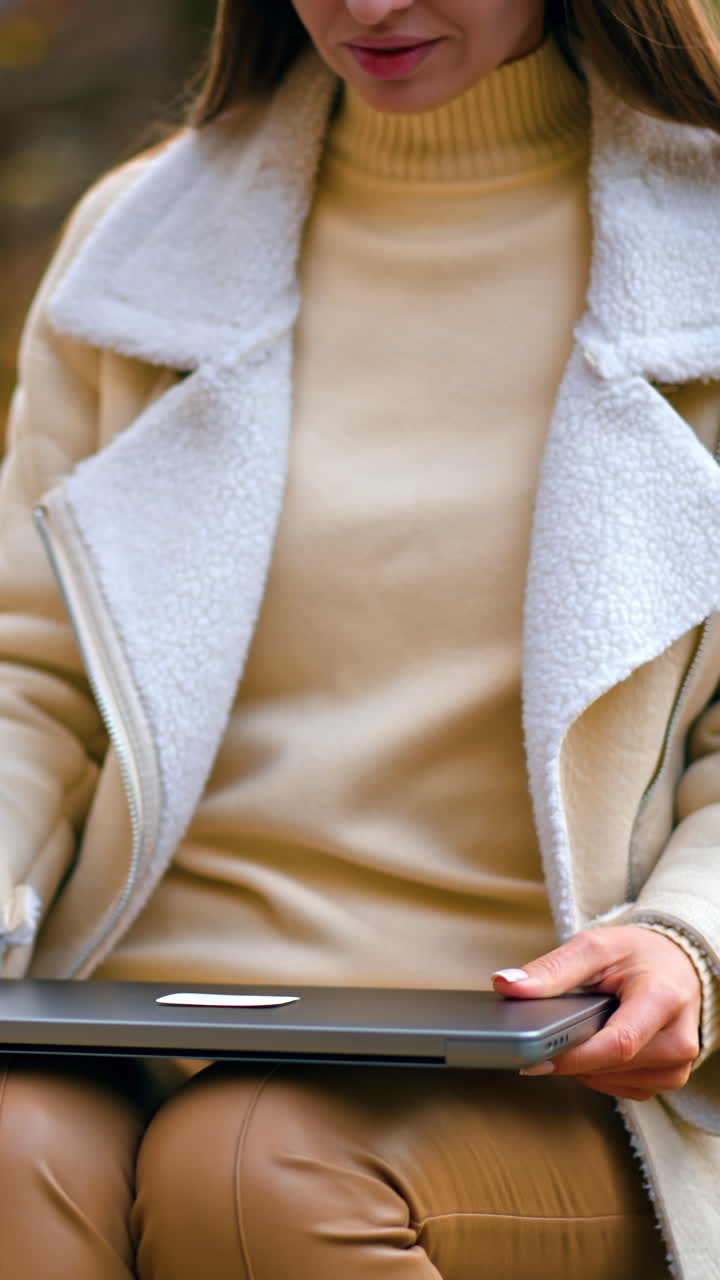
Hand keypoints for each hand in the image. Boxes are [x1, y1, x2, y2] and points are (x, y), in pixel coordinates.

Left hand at [492, 926, 701, 1100]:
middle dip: (572, 1055)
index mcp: (664, 998)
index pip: (617, 1044)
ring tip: (581, 1031)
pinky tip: (596, 1047)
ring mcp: (679, 1064)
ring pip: (615, 1083)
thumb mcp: (594, 947)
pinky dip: (601, 1073)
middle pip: (613, 1066)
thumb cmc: (637, 954)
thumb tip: (508, 986)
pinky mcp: (671, 1078)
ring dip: (585, 1065)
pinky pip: (625, 1089)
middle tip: (550, 1034)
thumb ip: (551, 969)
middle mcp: (679, 1038)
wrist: (675, 963)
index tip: (533, 1057)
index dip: (572, 1056)